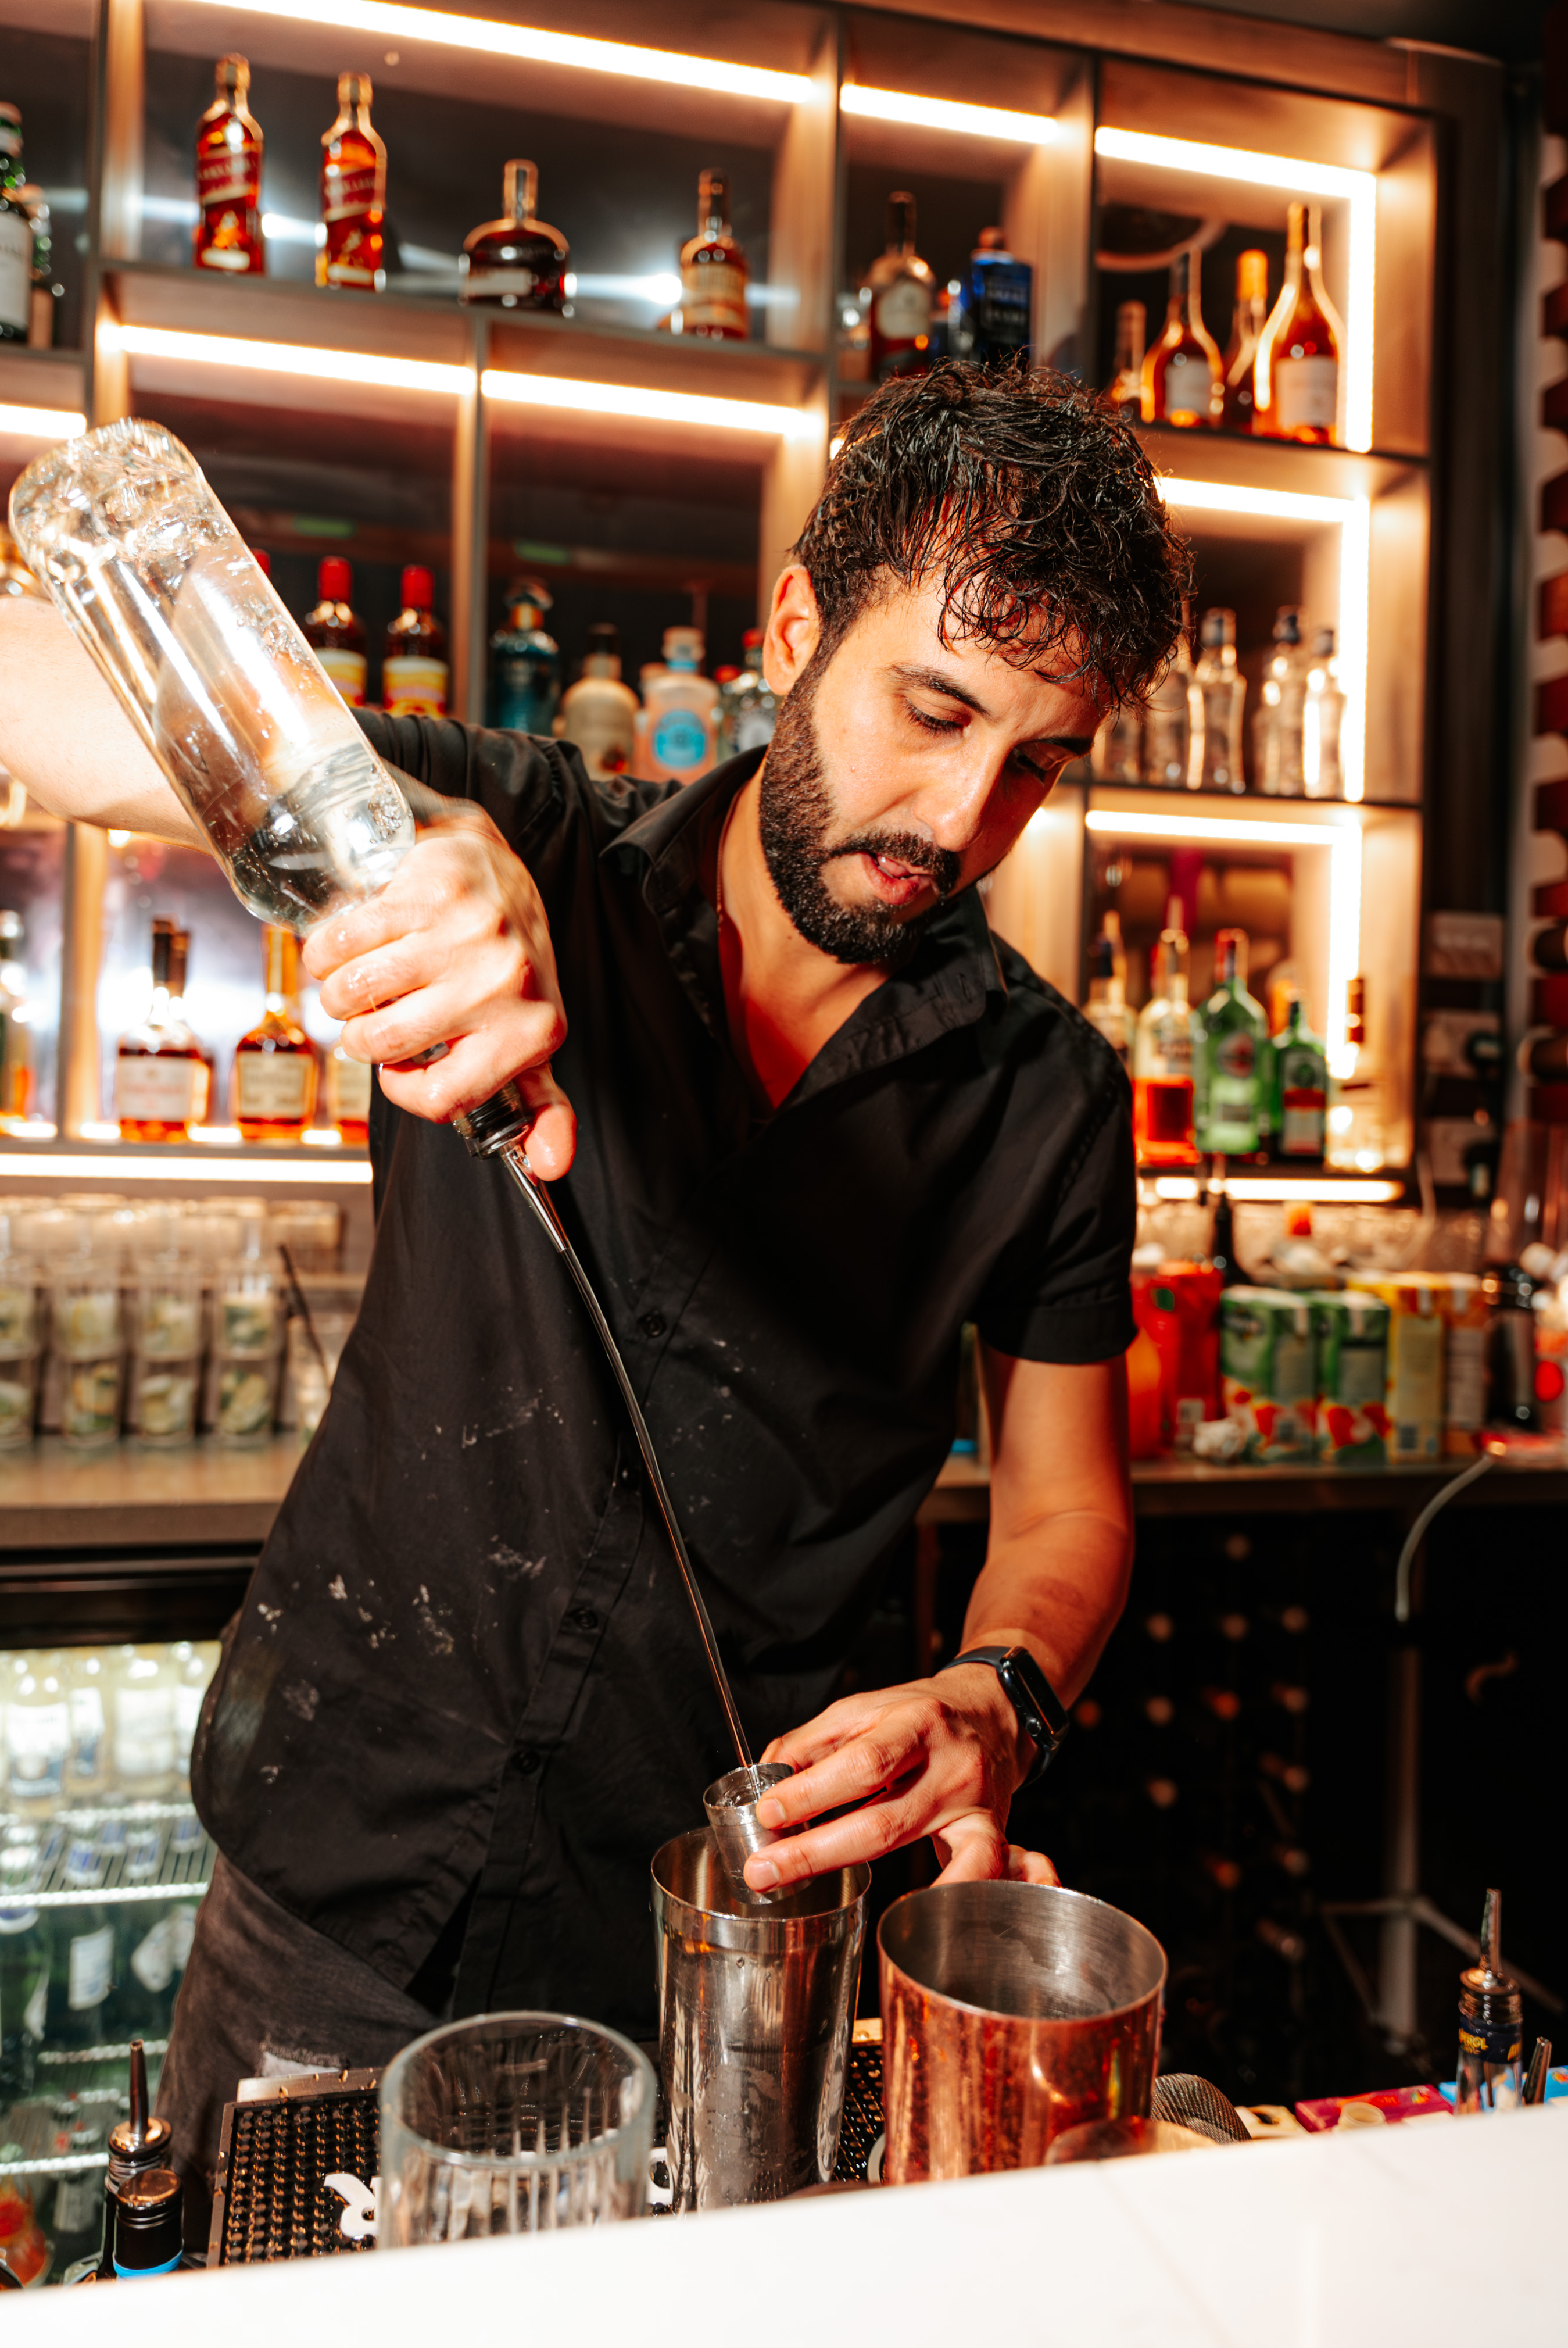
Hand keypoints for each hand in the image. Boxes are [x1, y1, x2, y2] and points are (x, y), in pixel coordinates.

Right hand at [304, 800, 575, 1172]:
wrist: (499, 872)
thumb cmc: (505, 965)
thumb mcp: (530, 1038)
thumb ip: (540, 1105)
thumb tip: (548, 1167)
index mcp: (532, 1032)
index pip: (440, 1097)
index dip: (402, 1089)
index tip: (399, 1069)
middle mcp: (505, 985)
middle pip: (384, 1044)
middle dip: (359, 1037)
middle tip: (370, 1019)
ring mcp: (468, 936)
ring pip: (354, 994)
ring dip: (337, 995)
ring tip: (354, 986)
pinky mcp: (432, 892)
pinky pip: (344, 940)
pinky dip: (325, 950)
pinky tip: (341, 949)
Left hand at [745, 1664, 1059, 1894]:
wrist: (993, 1714)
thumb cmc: (920, 1715)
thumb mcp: (864, 1709)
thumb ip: (811, 1743)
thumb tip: (766, 1781)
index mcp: (915, 1723)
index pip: (863, 1763)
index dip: (812, 1792)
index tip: (768, 1814)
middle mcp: (950, 1765)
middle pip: (881, 1820)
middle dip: (814, 1851)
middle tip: (763, 1870)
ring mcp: (974, 1805)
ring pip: (916, 1849)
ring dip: (857, 1875)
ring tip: (801, 1891)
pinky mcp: (991, 1833)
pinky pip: (976, 1871)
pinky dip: (948, 1895)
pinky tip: (912, 1920)